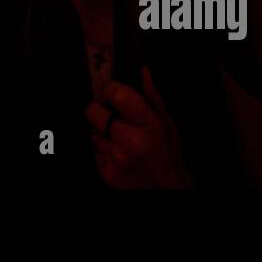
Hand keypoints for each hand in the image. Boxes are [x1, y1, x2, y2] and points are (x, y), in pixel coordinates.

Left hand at [86, 67, 189, 188]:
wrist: (167, 190)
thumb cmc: (169, 156)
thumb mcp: (167, 124)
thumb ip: (152, 96)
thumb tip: (142, 72)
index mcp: (149, 125)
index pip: (118, 94)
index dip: (111, 89)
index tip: (112, 91)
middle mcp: (131, 141)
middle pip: (94, 111)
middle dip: (100, 110)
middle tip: (112, 115)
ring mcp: (116, 157)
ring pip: (93, 131)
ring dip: (102, 131)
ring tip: (120, 138)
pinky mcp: (106, 171)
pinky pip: (94, 150)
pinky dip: (103, 149)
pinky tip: (118, 152)